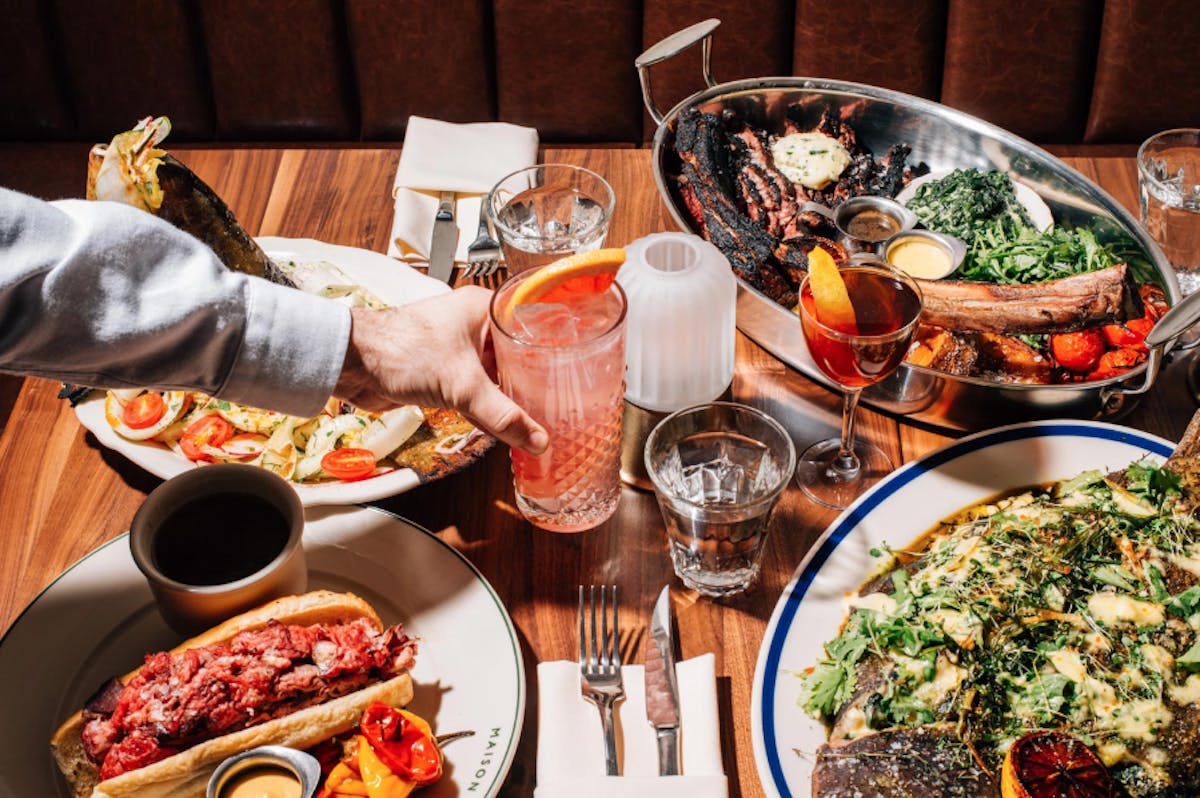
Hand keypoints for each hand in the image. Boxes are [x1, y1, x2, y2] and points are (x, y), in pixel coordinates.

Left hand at [334, 286, 548, 453]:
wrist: (351, 364)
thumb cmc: (400, 350)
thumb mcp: (462, 385)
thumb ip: (502, 415)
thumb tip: (536, 439)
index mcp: (485, 309)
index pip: (534, 322)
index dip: (556, 345)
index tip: (579, 366)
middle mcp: (474, 325)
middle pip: (518, 353)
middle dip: (535, 379)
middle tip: (565, 400)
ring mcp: (458, 348)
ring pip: (497, 374)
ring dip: (511, 396)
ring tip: (541, 416)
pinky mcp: (444, 371)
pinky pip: (476, 389)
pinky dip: (489, 405)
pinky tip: (506, 423)